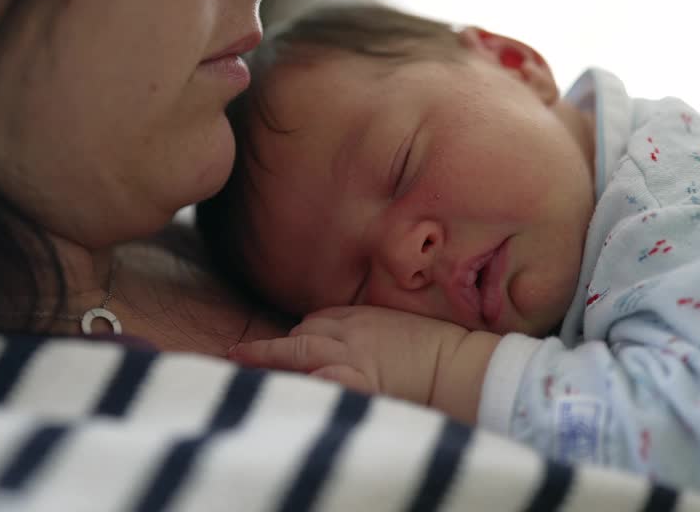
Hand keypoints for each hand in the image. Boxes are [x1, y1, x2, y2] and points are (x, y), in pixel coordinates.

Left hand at [228, 306, 500, 423]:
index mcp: (362, 317)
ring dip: (270, 355)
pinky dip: (302, 377)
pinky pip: (324, 376)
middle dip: (275, 346)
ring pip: (302, 347)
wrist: (462, 367)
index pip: (317, 321)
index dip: (300, 336)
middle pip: (304, 331)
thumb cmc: (440, 352)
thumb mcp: (398, 331)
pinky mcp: (362, 378)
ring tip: (237, 359)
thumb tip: (361, 348)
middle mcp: (352, 331)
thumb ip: (372, 334)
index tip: (289, 347)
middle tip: (242, 355)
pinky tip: (280, 383)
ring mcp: (354, 353)